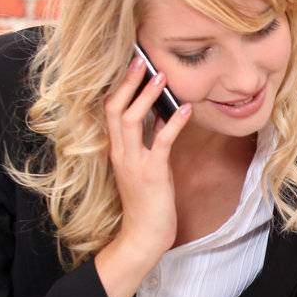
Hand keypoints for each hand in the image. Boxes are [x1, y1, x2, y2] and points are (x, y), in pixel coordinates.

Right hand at [95, 59, 192, 296]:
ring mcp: (133, 163)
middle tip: (141, 59)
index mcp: (116, 151)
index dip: (119, 87)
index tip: (132, 66)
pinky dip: (173, 123)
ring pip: (131, 120)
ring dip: (146, 96)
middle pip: (114, 109)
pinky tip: (186, 109)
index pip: (110, 111)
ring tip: (162, 76)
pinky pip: (161, 142)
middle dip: (127, 82)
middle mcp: (120, 153)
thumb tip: (159, 117)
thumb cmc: (147, 205)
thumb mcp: (145, 169)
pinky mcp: (152, 174)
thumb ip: (147, 143)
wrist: (143, 237)